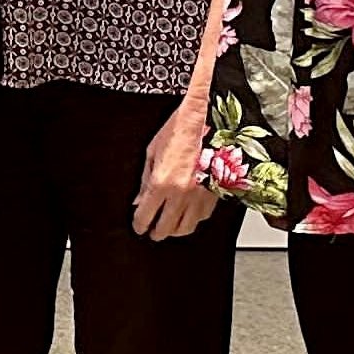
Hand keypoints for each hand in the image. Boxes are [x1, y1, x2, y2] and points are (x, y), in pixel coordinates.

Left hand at [132, 96, 219, 238]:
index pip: (145, 216)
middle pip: (165, 228)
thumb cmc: (180, 130)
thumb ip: (145, 180)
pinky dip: (193, 219)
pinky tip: (187, 214)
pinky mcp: (215, 194)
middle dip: (155, 232)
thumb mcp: (153, 151)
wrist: (210, 121)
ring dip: (174, 230)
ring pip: (186, 228)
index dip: (139, 224)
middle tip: (151, 231)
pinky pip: (202, 217)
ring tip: (168, 227)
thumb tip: (139, 201)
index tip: (138, 226)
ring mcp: (199, 195)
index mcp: (162, 182)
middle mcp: (181, 193)